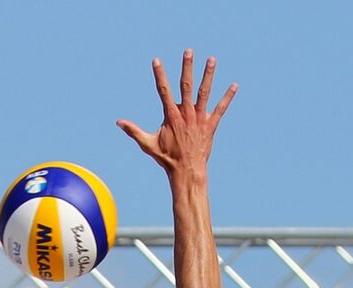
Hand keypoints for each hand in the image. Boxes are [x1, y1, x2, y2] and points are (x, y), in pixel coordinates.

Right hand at [117, 49, 236, 180]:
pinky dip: (227, 97)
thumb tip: (118, 122)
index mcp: (171, 116)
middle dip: (187, 67)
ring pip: (204, 93)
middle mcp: (186, 114)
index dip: (159, 74)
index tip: (157, 60)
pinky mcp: (210, 125)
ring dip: (208, 75)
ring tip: (212, 59)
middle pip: (186, 86)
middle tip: (189, 51)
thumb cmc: (166, 158)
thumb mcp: (147, 144)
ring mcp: (199, 119)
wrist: (186, 171)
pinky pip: (221, 109)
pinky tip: (234, 85)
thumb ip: (133, 131)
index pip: (164, 90)